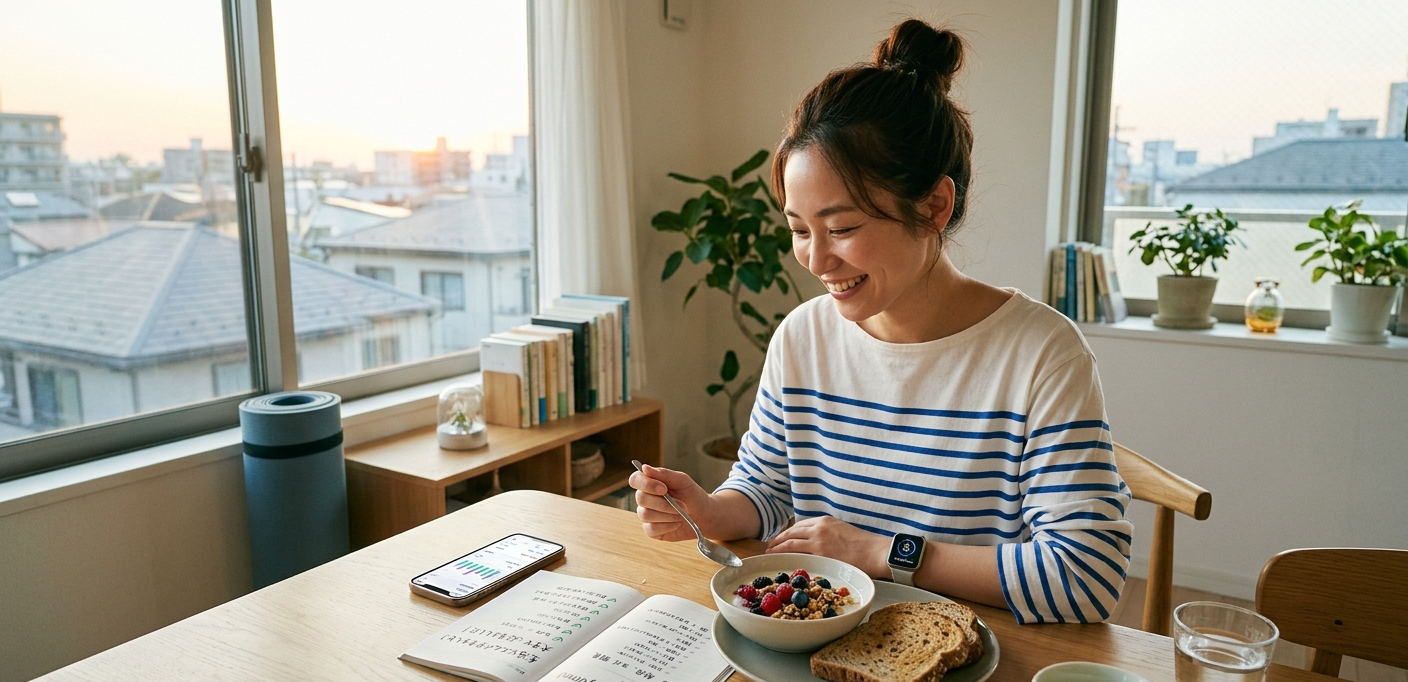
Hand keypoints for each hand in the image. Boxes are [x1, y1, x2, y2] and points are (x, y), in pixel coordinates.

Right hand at [630, 465, 712, 541]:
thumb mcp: (682, 481)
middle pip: (641, 498)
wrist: (703, 515)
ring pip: (646, 514)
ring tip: (682, 514)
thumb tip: (644, 468)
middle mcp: (644, 498)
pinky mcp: (651, 530)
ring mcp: (646, 514)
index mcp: (650, 482)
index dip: (646, 484)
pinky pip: (651, 529)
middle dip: (664, 503)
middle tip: (683, 505)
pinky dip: (667, 526)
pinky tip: (677, 523)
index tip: (664, 489)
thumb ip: (664, 474)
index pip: (635, 479)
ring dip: (668, 515)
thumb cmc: (692, 495)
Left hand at [765, 516, 889, 576]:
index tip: (781, 538)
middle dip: (779, 539)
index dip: (788, 533)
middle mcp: (819, 527)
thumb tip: (820, 543)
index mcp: (825, 521)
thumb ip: (829, 534)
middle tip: (770, 546)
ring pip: (791, 542)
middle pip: (792, 532)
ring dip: (777, 547)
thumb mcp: (843, 531)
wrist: (876, 551)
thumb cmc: (864, 545)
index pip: (800, 525)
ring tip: (770, 552)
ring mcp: (818, 539)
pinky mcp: (820, 552)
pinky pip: (797, 553)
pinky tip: (780, 559)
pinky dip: (786, 555)